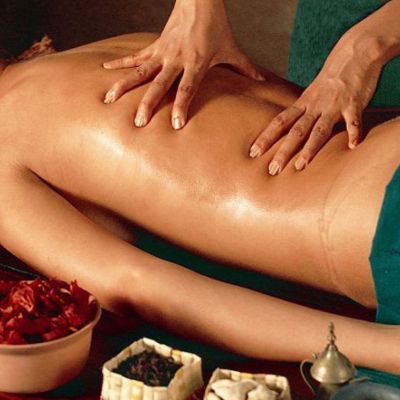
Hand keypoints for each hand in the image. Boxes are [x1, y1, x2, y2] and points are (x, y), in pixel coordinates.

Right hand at [103, 0, 262, 128]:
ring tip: (109, 100)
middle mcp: (176, 59)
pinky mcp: (155, 46)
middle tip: (139, 122)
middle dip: (148, 104)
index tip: (175, 124)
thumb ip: (245, 68)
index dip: (181, 106)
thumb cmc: (217, 25)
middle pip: (159, 84)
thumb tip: (262, 81)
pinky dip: (119, 64)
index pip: (187, 89)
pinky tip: (104, 70)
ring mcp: (162, 53)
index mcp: (196, 63)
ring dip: (124, 86)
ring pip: (140, 72)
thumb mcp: (232, 49)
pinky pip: (135, 57)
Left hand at [249, 37, 381, 174]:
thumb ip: (303, 112)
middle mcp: (315, 106)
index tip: (253, 153)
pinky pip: (353, 120)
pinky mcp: (354, 103)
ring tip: (300, 166)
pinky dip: (353, 132)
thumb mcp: (312, 94)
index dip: (266, 138)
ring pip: (319, 130)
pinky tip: (352, 146)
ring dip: (309, 149)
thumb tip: (289, 131)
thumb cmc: (332, 78)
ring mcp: (333, 105)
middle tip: (272, 170)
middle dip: (283, 151)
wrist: (355, 52)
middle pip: (296, 131)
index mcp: (303, 104)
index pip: (279, 122)